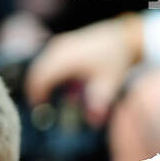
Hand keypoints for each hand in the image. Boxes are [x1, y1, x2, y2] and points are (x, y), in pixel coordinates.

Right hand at [25, 14, 144, 124]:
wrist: (124, 37)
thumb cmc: (115, 59)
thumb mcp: (109, 82)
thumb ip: (99, 102)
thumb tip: (93, 122)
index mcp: (64, 58)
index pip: (39, 77)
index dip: (36, 94)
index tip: (39, 107)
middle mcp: (57, 49)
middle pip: (37, 71)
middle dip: (38, 89)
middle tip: (42, 105)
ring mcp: (59, 44)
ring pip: (42, 65)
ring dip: (45, 81)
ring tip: (51, 96)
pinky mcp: (63, 44)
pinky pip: (50, 61)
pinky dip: (51, 74)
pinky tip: (65, 85)